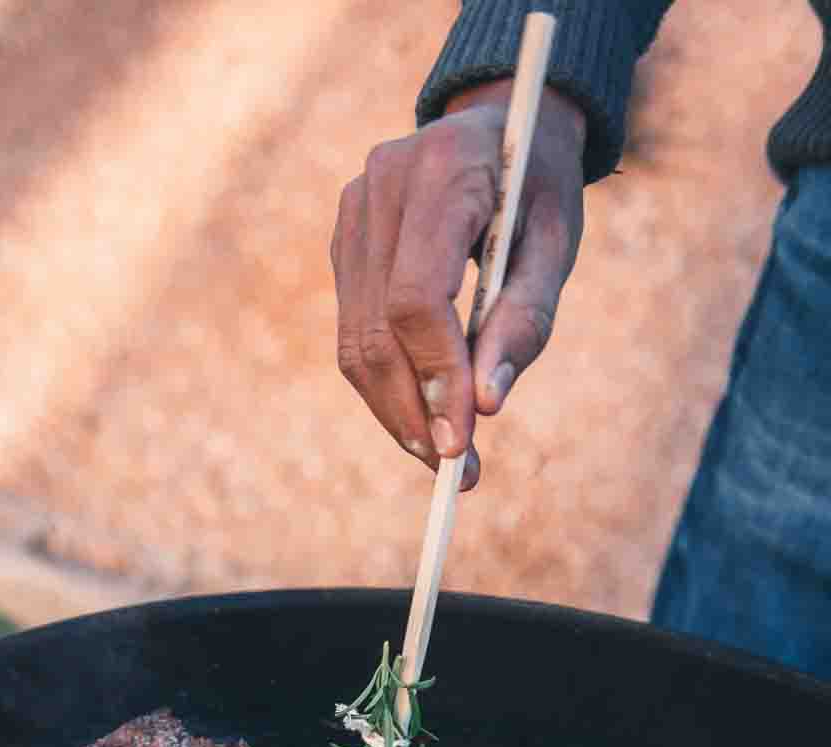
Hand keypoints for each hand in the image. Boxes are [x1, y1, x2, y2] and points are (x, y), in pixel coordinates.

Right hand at [331, 81, 585, 487]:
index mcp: (441, 172)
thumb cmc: (539, 184)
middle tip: (458, 470)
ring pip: (355, 343)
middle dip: (413, 411)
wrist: (502, 121)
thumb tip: (488, 406)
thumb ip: (526, 318)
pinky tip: (422, 417)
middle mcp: (379, 187)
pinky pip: (354, 334)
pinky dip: (386, 386)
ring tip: (443, 458)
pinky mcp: (343, 243)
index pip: (416, 298)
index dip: (436, 376)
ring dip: (395, 412)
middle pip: (376, 332)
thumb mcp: (557, 242)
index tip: (464, 441)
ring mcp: (350, 214)